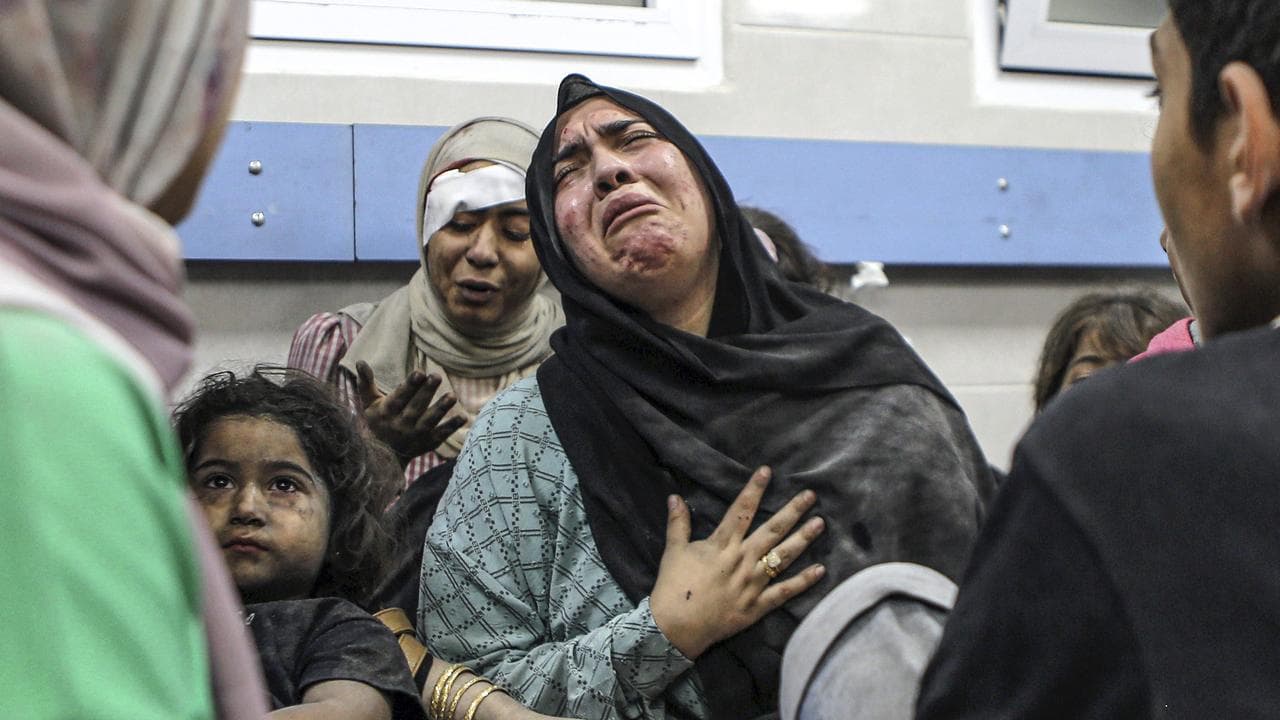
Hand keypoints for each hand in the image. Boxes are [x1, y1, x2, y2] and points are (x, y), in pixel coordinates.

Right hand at [356, 360, 462, 465]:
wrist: (382, 457)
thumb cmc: (377, 423)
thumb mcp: (369, 404)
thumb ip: (366, 383)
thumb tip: (360, 361)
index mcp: (387, 412)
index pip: (399, 397)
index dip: (409, 385)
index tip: (420, 372)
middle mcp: (401, 424)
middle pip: (415, 407)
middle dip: (426, 392)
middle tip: (437, 376)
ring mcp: (415, 435)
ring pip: (429, 421)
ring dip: (441, 409)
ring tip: (452, 396)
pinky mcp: (427, 443)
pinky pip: (441, 435)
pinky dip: (451, 427)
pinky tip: (463, 417)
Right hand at [649, 466, 824, 659]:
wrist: (675, 627)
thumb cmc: (673, 587)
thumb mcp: (673, 551)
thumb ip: (678, 523)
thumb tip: (674, 496)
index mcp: (721, 545)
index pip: (741, 510)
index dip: (754, 489)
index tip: (767, 472)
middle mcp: (742, 560)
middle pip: (772, 530)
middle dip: (792, 511)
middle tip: (811, 495)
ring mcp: (752, 583)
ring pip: (783, 557)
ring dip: (803, 539)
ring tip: (820, 523)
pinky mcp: (757, 606)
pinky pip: (785, 591)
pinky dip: (803, 581)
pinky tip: (821, 570)